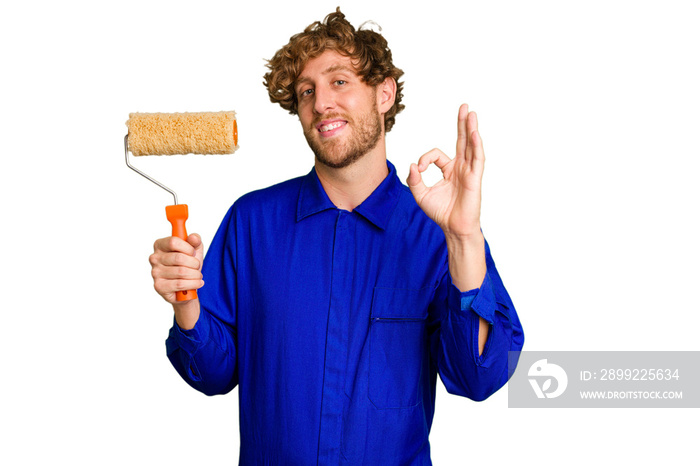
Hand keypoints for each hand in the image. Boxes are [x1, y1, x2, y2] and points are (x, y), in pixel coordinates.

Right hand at [149, 234, 203, 304]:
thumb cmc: (188, 265)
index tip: (193, 253)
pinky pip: (180, 284)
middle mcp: (154, 258)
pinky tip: (197, 283)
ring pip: (181, 272)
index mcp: (160, 245)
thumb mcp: (194, 249)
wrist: (187, 286)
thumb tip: (193, 237)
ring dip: (195, 275)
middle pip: (179, 258)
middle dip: (194, 263)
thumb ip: (195, 240)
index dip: (188, 248)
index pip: (173, 242)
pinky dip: (193, 284)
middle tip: (197, 266)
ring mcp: (155, 273)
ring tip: (197, 275)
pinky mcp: (159, 286)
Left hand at [407, 104, 484, 239]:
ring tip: (471, 113)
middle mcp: (460, 167)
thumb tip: (413, 164)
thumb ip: (415, 179)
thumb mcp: (421, 194)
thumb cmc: (441, 212)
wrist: (453, 228)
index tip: (418, 169)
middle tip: (464, 107)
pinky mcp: (475, 178)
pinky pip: (477, 159)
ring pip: (471, 146)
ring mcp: (469, 171)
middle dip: (462, 123)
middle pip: (461, 140)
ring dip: (470, 129)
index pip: (436, 154)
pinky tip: (474, 134)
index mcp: (448, 170)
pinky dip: (476, 146)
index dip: (425, 158)